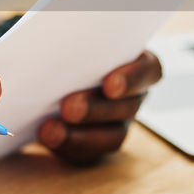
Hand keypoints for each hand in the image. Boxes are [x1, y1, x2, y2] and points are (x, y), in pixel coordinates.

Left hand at [37, 51, 161, 163]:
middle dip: (96, 109)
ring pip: (111, 135)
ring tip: (50, 130)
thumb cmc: (70, 49)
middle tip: (69, 107)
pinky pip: (90, 153)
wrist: (52, 74)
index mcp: (137, 63)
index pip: (148, 70)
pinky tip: (47, 137)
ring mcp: (119, 122)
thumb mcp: (75, 41)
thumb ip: (71, 44)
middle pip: (127, 107)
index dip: (132, 78)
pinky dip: (67, 146)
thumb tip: (45, 45)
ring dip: (79, 134)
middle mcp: (134, 96)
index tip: (110, 85)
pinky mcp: (98, 143)